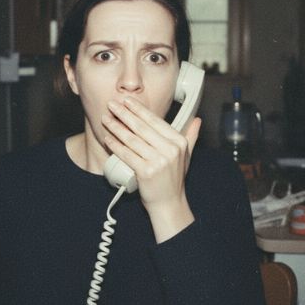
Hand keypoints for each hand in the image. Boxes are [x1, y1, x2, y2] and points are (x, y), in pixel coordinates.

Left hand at [102, 97, 201, 242]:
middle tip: (112, 104)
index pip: (155, 121)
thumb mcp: (186, 155)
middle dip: (124, 114)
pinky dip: (116, 145)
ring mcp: (158, 161)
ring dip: (116, 127)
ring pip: (132, 139)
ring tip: (106, 119)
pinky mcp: (145, 172)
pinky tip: (108, 138)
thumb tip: (197, 121)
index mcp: (178, 142)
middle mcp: (170, 150)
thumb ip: (190, 136)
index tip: (127, 101)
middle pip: (142, 127)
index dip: (139, 109)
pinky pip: (127, 154)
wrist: (169, 203)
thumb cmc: (174, 179)